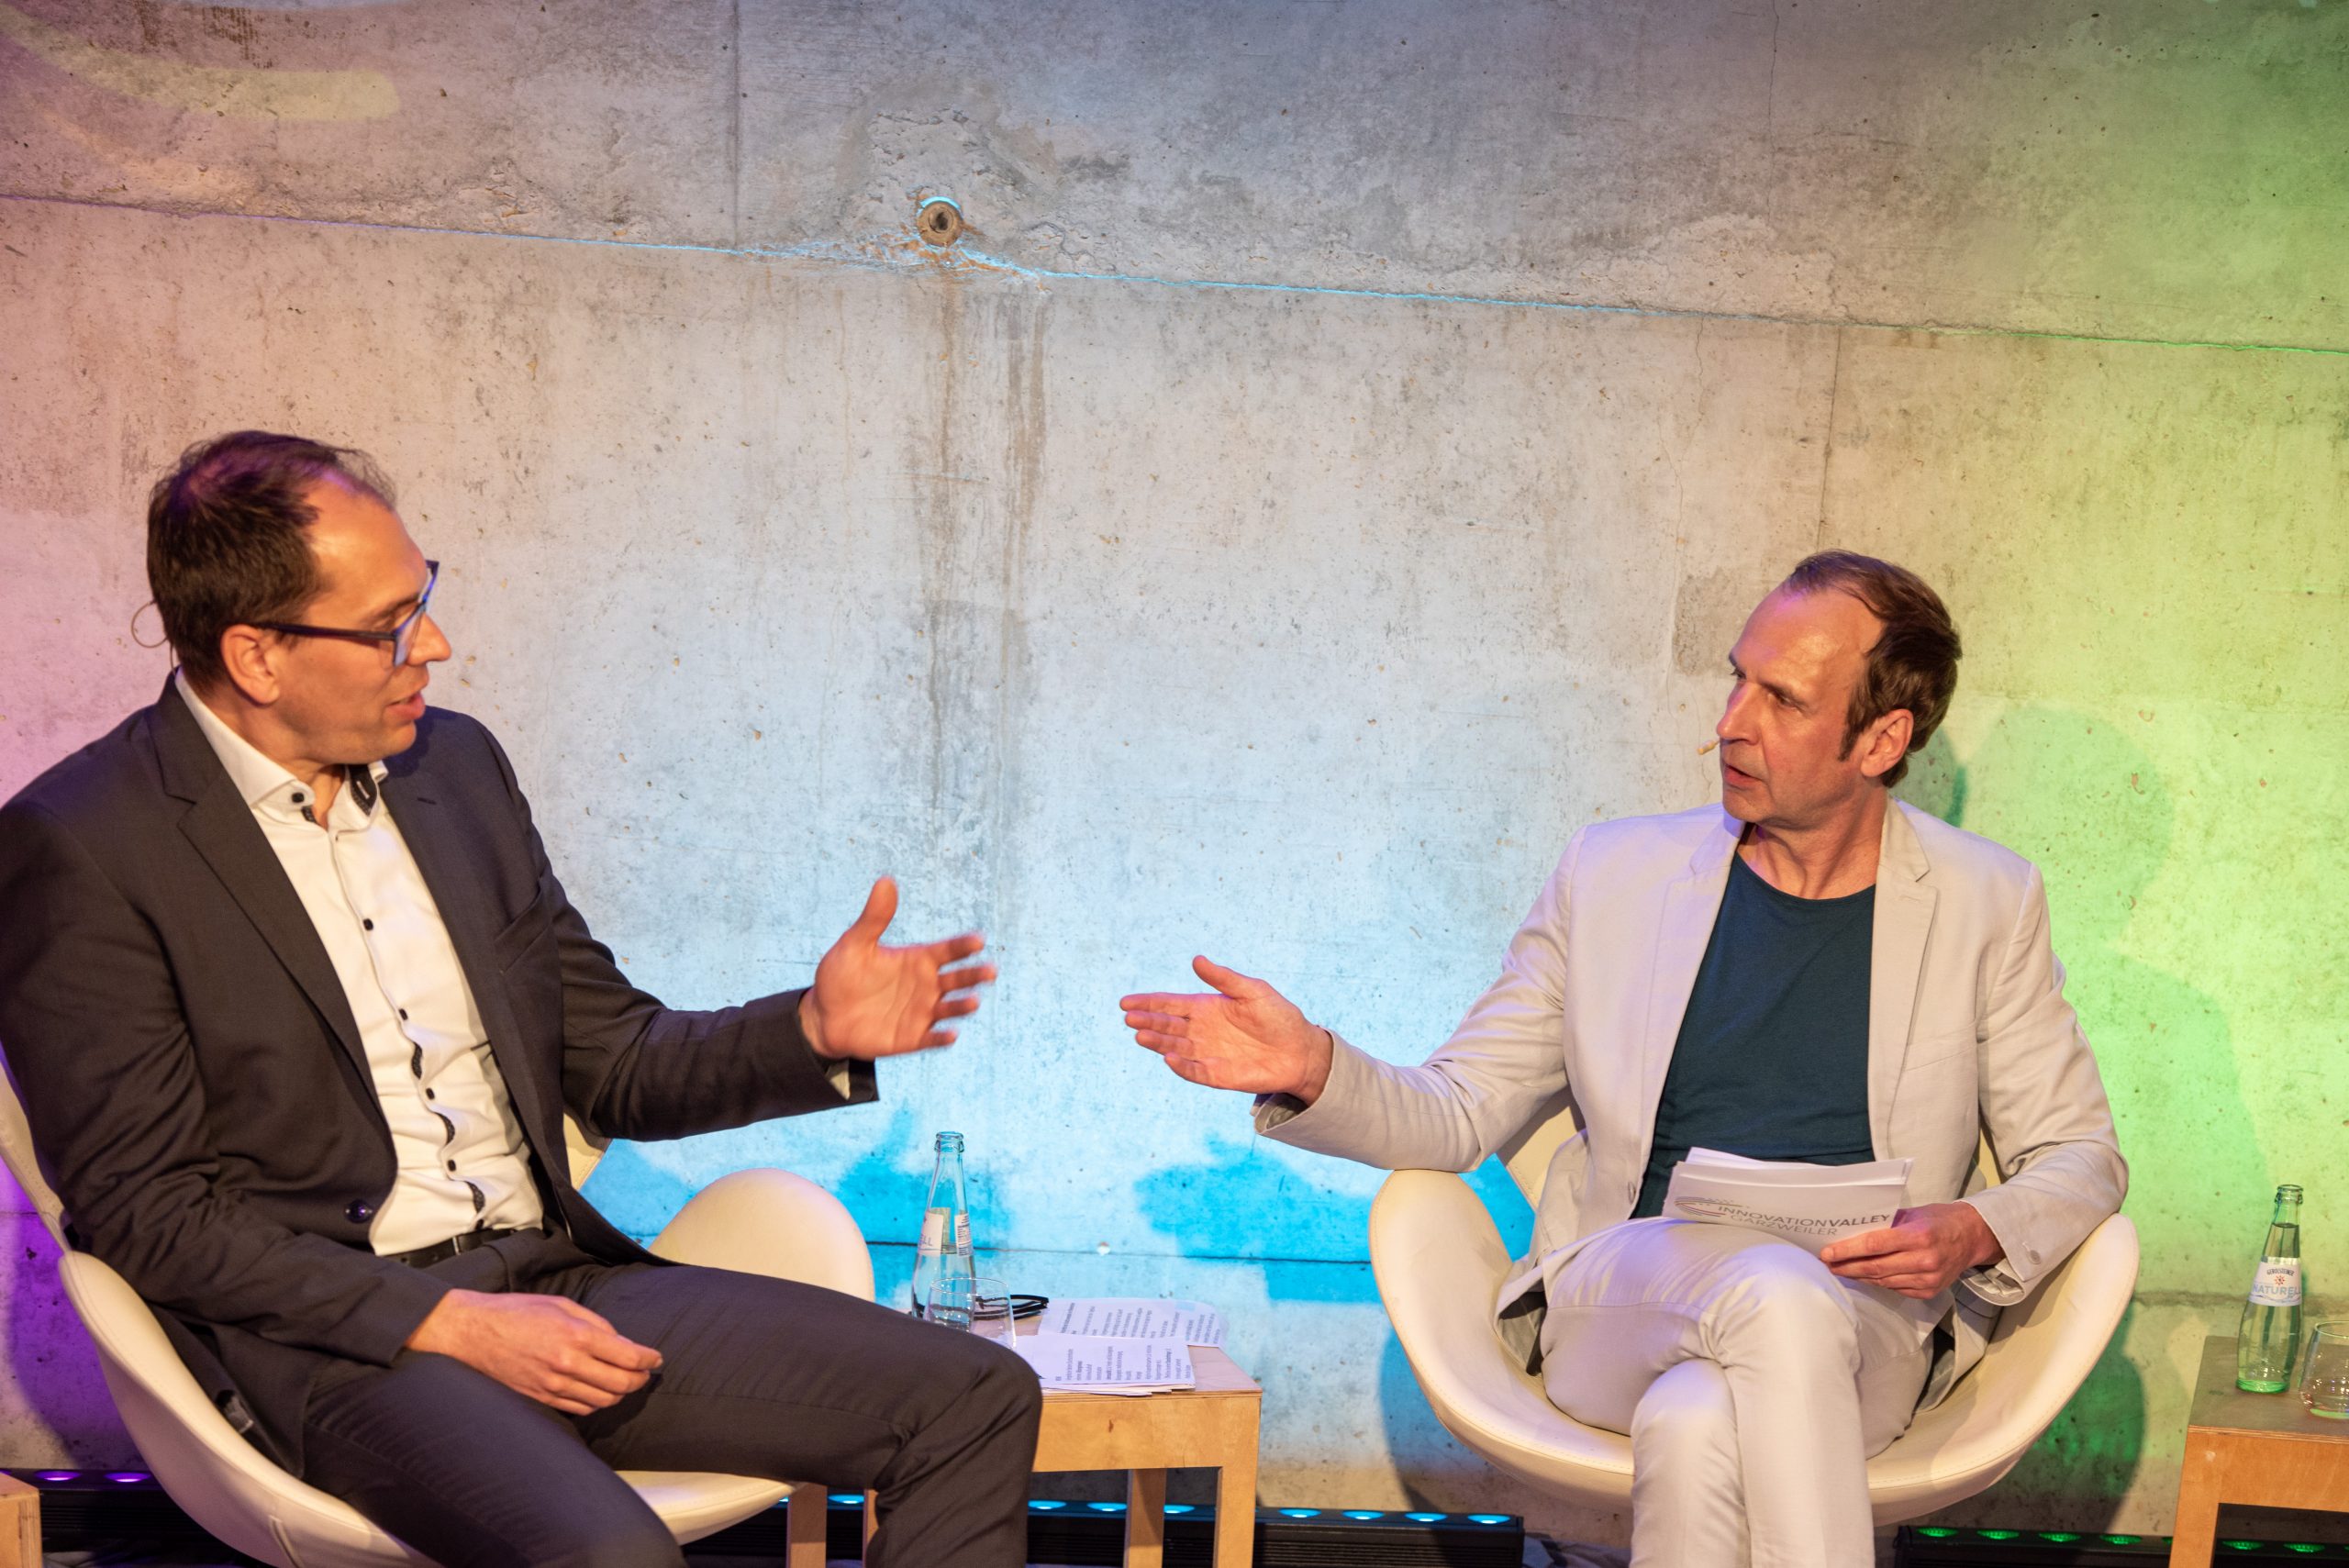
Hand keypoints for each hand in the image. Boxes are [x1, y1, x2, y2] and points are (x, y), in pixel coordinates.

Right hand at [404, 1289, 662, 1413]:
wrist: (473, 1333)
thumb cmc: (517, 1312)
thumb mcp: (561, 1305)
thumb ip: (596, 1324)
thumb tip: (620, 1342)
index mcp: (576, 1336)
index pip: (628, 1356)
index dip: (649, 1359)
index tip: (657, 1358)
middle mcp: (567, 1365)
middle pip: (621, 1384)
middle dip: (640, 1379)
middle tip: (646, 1371)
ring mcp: (553, 1386)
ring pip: (602, 1401)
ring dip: (620, 1393)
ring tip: (626, 1381)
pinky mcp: (540, 1399)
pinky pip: (579, 1409)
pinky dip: (596, 1403)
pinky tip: (600, 1391)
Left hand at [800, 877, 994, 1060]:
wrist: (824, 1015)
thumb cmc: (841, 975)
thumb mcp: (855, 944)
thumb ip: (874, 918)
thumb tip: (886, 881)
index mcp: (918, 959)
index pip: (947, 950)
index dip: (963, 945)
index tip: (979, 940)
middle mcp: (926, 985)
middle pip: (958, 979)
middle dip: (975, 974)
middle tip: (991, 970)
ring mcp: (921, 1013)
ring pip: (950, 1009)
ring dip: (963, 1005)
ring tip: (973, 1001)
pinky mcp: (911, 1038)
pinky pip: (931, 1039)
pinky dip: (942, 1038)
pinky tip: (950, 1035)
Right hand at [1120, 956, 1333, 1102]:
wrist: (1300, 1049)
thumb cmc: (1277, 1016)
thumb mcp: (1252, 990)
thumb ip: (1224, 979)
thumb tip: (1196, 960)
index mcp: (1206, 1008)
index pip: (1169, 1005)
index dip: (1148, 1003)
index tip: (1126, 1002)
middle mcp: (1201, 1031)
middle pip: (1167, 1026)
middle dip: (1147, 1022)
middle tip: (1129, 1019)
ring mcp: (1207, 1054)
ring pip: (1175, 1048)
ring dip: (1158, 1043)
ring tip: (1141, 1036)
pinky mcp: (1218, 1075)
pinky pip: (1195, 1071)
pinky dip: (1181, 1067)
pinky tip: (1169, 1058)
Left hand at [1820, 1201, 2003, 1298]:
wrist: (1971, 1237)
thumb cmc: (1938, 1219)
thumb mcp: (1912, 1213)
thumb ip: (1885, 1223)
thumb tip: (1852, 1230)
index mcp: (1918, 1236)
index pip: (1875, 1245)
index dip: (1848, 1251)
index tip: (1827, 1253)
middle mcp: (1924, 1260)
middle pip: (1875, 1267)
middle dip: (1847, 1266)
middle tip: (1827, 1263)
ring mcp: (1928, 1279)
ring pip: (1883, 1281)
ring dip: (1859, 1276)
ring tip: (1840, 1269)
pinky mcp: (1929, 1291)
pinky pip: (1896, 1288)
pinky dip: (1878, 1282)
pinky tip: (1865, 1276)